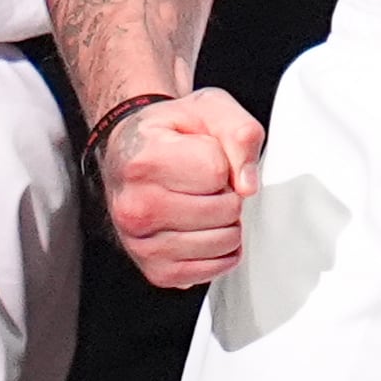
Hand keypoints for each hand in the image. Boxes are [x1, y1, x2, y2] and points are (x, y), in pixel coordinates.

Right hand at [102, 88, 264, 288]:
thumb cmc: (170, 132)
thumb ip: (239, 133)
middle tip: (205, 183)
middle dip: (228, 194)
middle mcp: (133, 205)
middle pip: (224, 210)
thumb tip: (247, 185)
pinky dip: (220, 253)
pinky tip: (204, 230)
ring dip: (226, 223)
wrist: (133, 153)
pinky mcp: (154, 270)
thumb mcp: (209, 108)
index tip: (202, 153)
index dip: (223, 159)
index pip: (217, 171)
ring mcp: (139, 243)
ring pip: (222, 243)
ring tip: (203, 204)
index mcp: (142, 159)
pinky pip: (211, 272)